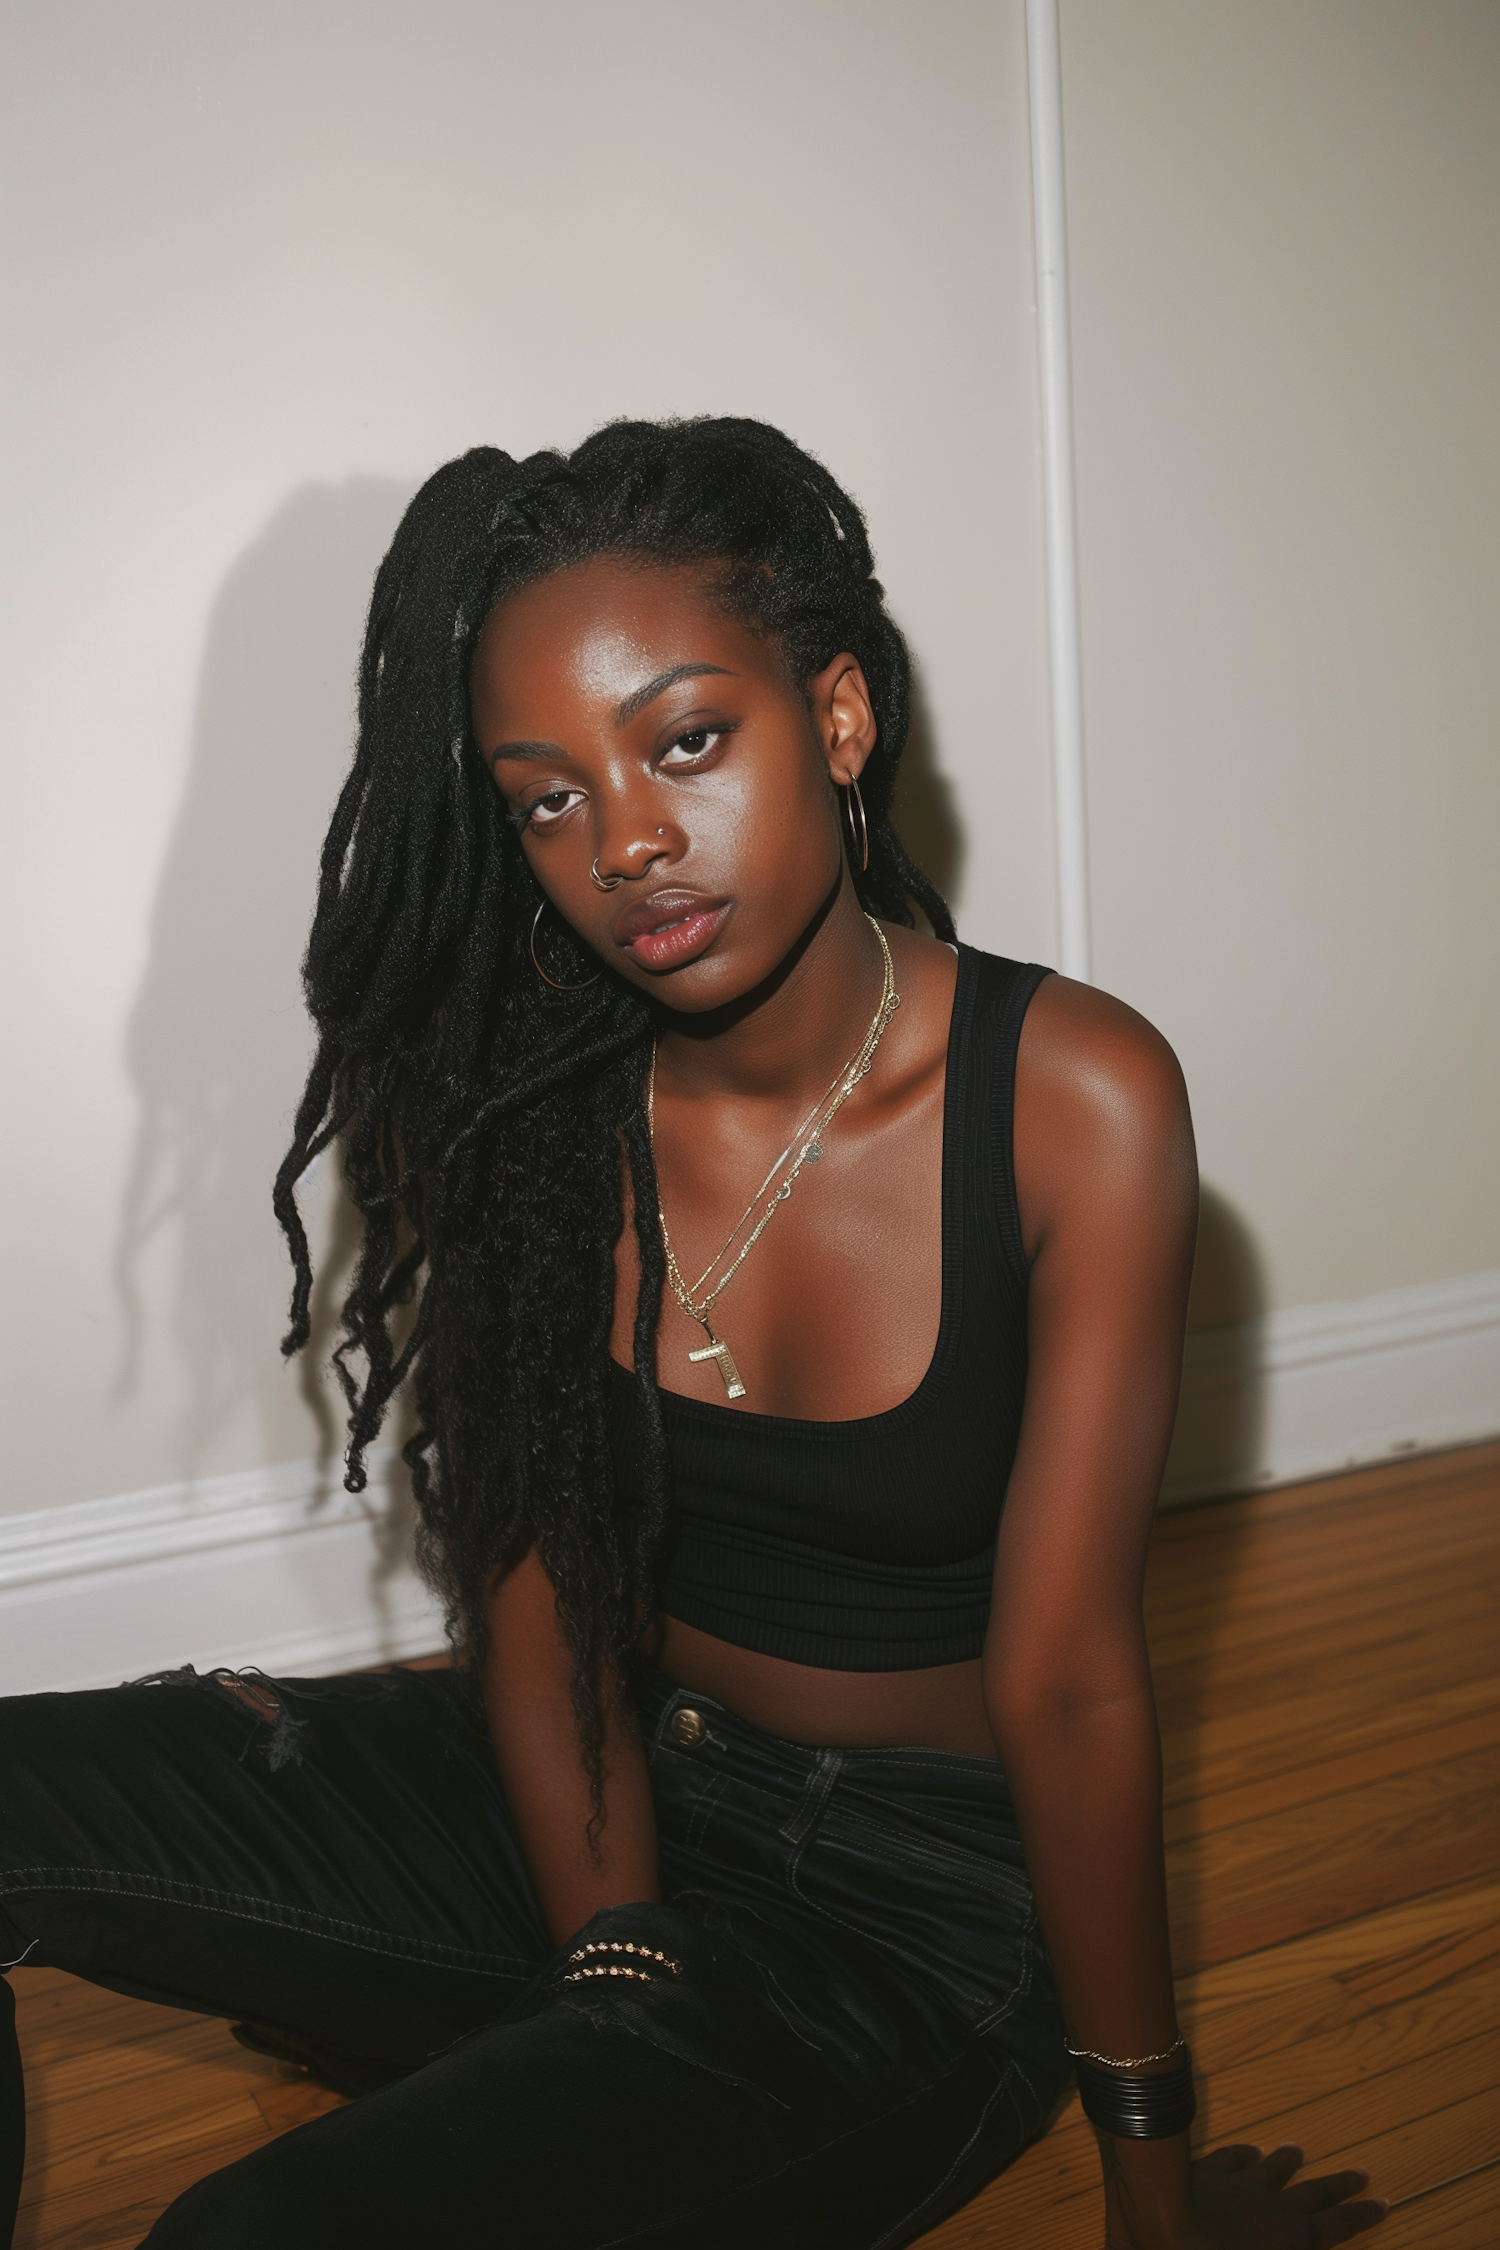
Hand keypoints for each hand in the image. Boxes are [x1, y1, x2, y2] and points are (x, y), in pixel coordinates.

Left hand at [1109, 2141, 1388, 2248]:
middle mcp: (1273, 2206)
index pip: (1336, 2226)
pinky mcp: (1205, 2173)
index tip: (1383, 2200)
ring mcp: (1238, 2185)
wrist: (1162, 2220)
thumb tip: (1300, 2235)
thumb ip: (1290, 2245)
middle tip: (1361, 2171)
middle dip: (1338, 2186)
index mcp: (1291, 2238)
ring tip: (1297, 2148)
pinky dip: (1242, 2154)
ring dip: (1286, 2161)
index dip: (1361, 2215)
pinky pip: (1230, 2159)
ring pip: (1271, 2169)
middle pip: (1313, 2193)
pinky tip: (1248, 2149)